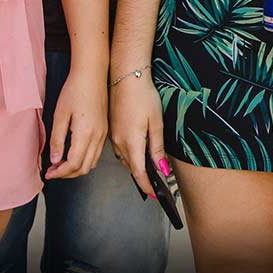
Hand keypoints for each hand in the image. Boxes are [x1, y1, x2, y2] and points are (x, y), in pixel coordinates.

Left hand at [46, 66, 107, 179]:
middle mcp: (97, 137)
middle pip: (84, 168)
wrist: (92, 74)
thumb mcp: (60, 114)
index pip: (73, 164)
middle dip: (67, 174)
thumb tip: (55, 160)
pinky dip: (85, 160)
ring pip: (92, 163)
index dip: (59, 173)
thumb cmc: (74, 90)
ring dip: (77, 168)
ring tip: (61, 164)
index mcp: (85, 134)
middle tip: (53, 170)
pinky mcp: (104, 129)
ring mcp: (103, 134)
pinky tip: (74, 154)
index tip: (48, 173)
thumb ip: (57, 140)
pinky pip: (97, 153)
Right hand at [109, 73, 165, 198]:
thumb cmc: (142, 96)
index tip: (156, 195)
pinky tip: (137, 150)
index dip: (147, 186)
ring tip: (149, 169)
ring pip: (124, 159)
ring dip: (135, 165)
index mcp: (131, 143)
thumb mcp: (156, 123)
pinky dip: (129, 154)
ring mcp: (112, 136)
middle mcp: (118, 143)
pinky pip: (120, 149)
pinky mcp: (111, 130)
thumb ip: (157, 148)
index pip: (138, 173)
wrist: (125, 76)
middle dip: (143, 177)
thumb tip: (161, 169)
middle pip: (131, 167)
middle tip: (157, 184)